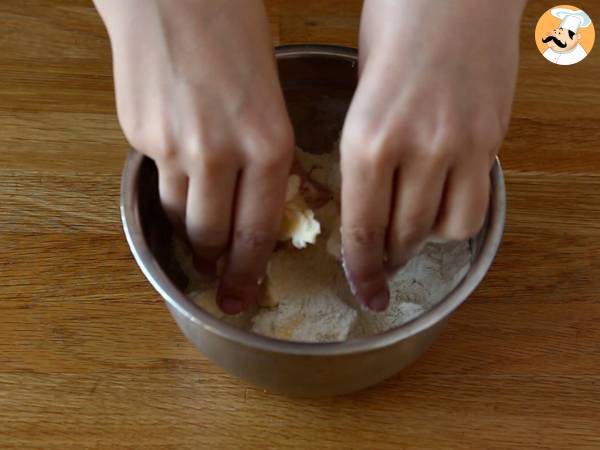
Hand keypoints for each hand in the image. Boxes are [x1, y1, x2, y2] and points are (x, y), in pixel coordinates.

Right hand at [95, 0, 293, 313]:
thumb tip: (265, 201)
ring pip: (178, 216)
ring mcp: (174, 147)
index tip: (241, 295)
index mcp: (269, 145)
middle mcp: (221, 154)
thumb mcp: (273, 99)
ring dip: (190, 225)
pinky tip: (180, 161)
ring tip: (198, 219)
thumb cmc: (236, 32)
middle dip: (215, 258)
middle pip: (211, 237)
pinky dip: (170, 184)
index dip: (248, 272)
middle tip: (217, 265)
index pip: (258, 233)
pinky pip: (157, 180)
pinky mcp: (139, 136)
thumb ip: (267, 156)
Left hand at [340, 0, 524, 309]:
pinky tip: (441, 204)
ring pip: (443, 230)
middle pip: (402, 236)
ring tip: (411, 229)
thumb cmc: (396, 23)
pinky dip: (454, 219)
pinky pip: (475, 206)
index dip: (362, 270)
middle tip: (382, 262)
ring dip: (423, 240)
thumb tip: (369, 197)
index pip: (362, 228)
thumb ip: (364, 148)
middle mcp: (413, 150)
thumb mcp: (359, 89)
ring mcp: (459, 146)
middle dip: (389, 259)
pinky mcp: (490, 140)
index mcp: (364, 138)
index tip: (365, 293)